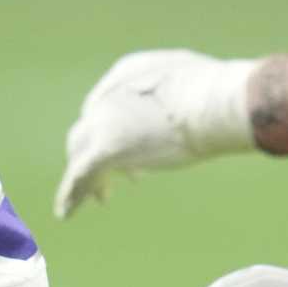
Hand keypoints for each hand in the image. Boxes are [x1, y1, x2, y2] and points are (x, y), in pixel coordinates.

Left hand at [55, 50, 257, 218]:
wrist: (216, 103)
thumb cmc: (221, 93)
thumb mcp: (196, 84)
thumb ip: (182, 96)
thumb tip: (197, 110)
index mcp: (126, 74)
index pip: (107, 105)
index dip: (116, 129)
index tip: (134, 151)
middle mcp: (107, 97)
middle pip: (89, 129)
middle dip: (98, 151)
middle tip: (117, 176)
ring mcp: (103, 124)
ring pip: (80, 154)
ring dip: (85, 177)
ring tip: (100, 198)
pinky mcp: (105, 150)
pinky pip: (79, 176)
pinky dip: (71, 193)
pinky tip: (67, 212)